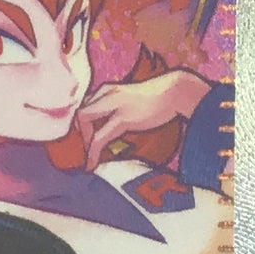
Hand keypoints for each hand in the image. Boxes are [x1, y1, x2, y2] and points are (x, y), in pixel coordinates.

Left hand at [79, 67, 209, 166]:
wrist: (175, 91)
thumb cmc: (158, 97)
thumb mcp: (129, 100)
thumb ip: (117, 109)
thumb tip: (110, 127)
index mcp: (107, 89)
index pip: (83, 107)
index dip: (80, 126)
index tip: (85, 141)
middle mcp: (106, 93)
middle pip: (79, 113)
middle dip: (79, 134)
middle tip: (86, 150)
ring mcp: (113, 104)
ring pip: (84, 121)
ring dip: (84, 142)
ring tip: (89, 159)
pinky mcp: (122, 118)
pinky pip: (99, 138)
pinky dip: (92, 152)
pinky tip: (92, 164)